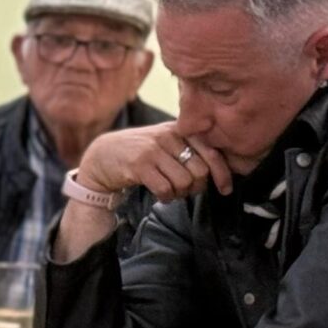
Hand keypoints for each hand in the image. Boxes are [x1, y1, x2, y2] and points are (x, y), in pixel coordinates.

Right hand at [74, 121, 233, 201]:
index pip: (212, 152)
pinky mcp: (139, 165)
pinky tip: (160, 194)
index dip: (222, 174)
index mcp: (179, 130)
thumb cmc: (141, 153)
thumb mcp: (167, 143)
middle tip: (186, 191)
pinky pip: (165, 189)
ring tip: (170, 191)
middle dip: (196, 187)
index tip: (225, 188)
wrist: (103, 155)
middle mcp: (168, 137)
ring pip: (184, 182)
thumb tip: (220, 171)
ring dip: (179, 194)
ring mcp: (153, 150)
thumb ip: (190, 149)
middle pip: (200, 171)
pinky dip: (165, 197)